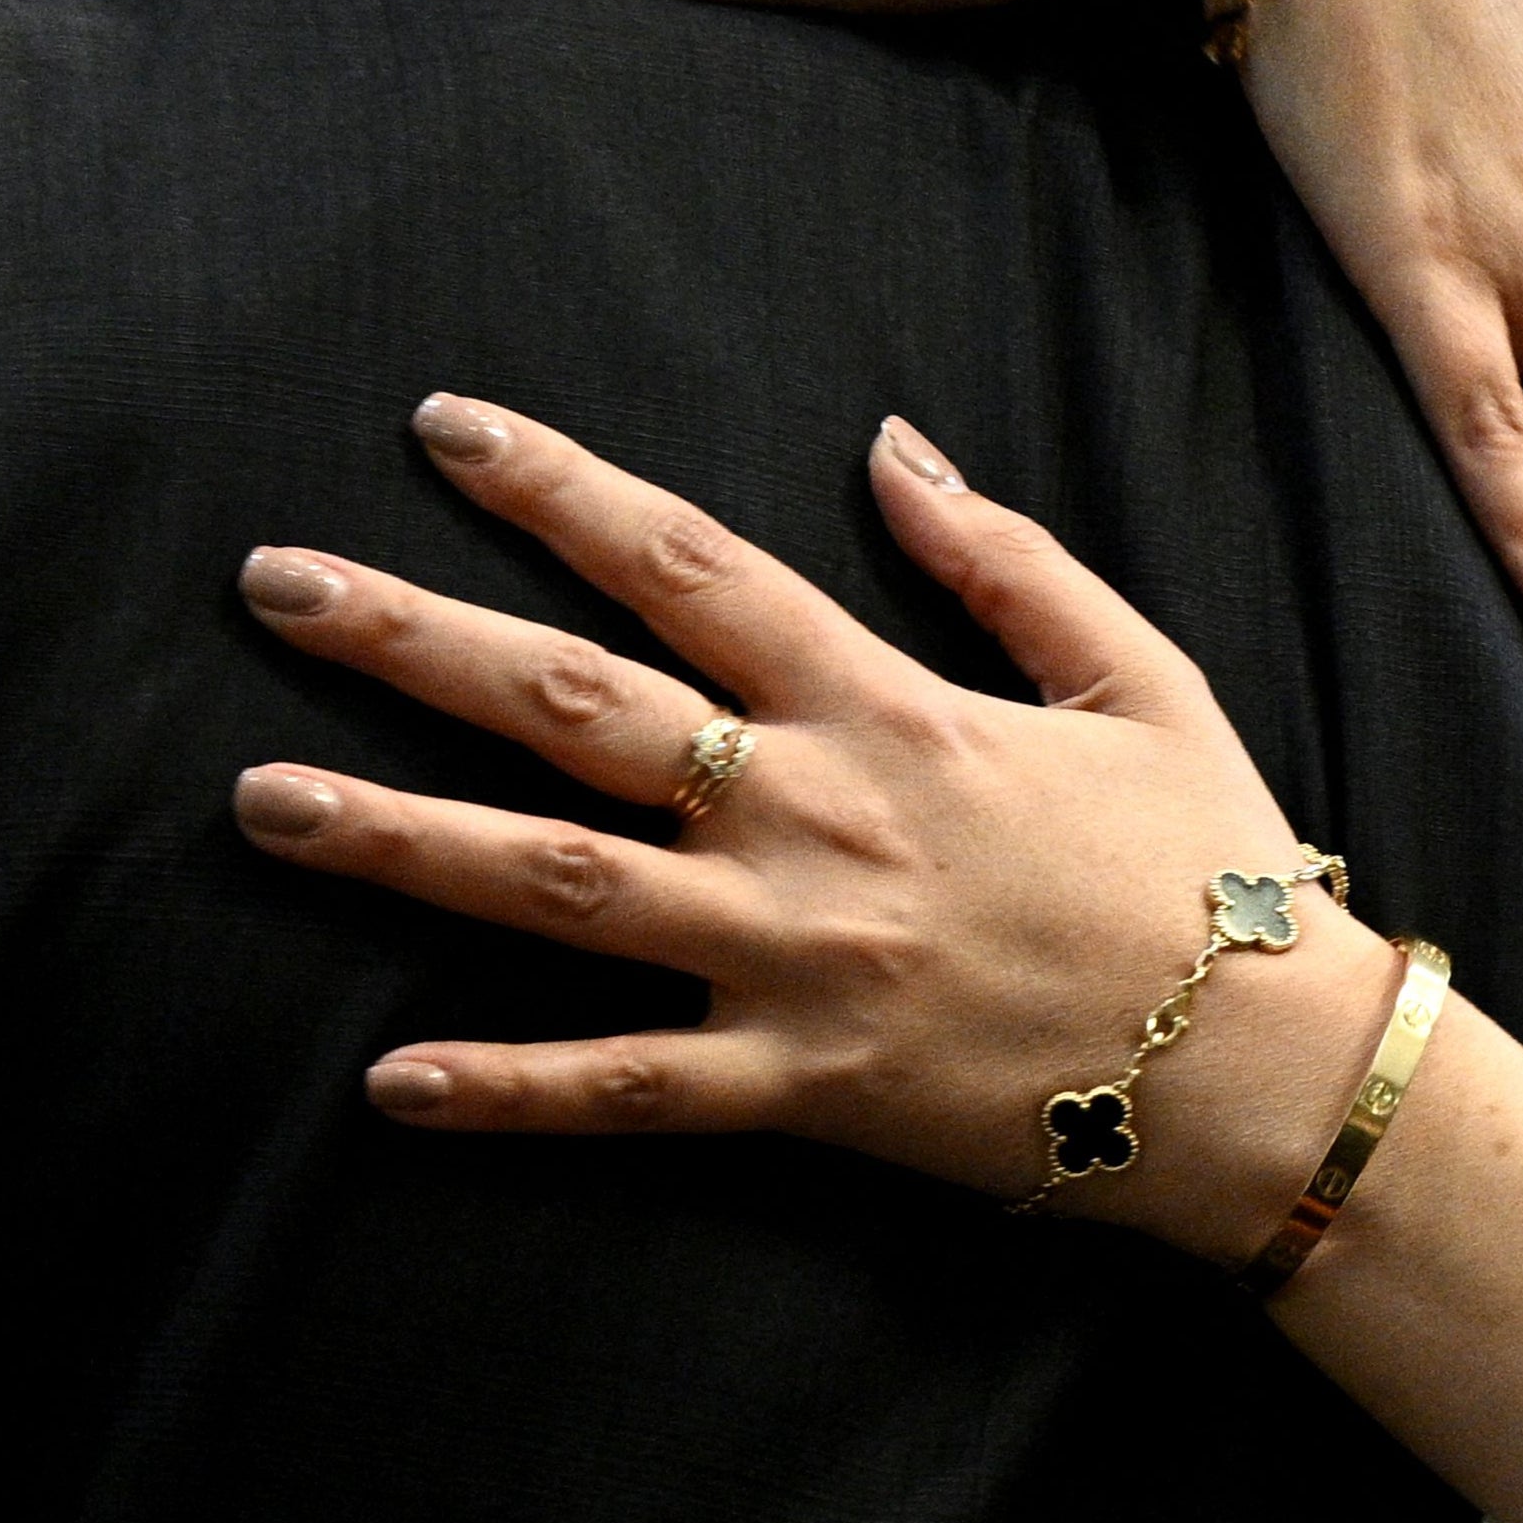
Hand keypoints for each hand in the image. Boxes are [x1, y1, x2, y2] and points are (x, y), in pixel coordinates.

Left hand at [229, 395, 1402, 1261]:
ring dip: (398, 841)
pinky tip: (386, 1083)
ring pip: (555, 888)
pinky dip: (505, 1090)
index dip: (558, 489)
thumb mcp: (1136, 676)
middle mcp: (813, 816)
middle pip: (573, 707)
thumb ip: (1003, 559)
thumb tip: (888, 446)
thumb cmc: (1207, 865)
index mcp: (887, 706)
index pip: (687, 566)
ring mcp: (793, 957)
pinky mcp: (797, 1090)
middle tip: (275, 585)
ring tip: (259, 802)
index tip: (446, 430)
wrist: (1263, 1071)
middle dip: (410, 638)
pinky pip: (625, 1091)